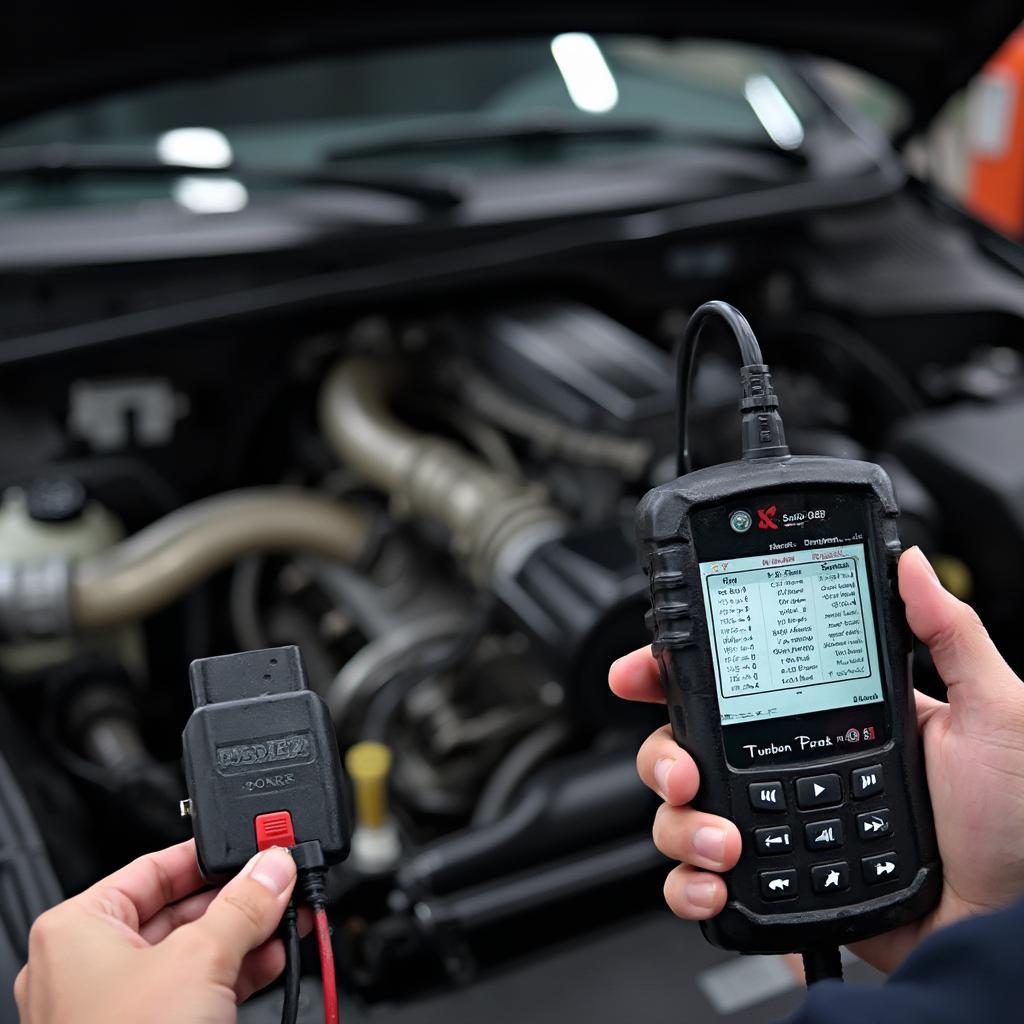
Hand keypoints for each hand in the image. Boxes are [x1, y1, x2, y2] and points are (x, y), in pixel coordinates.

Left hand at [15, 841, 305, 1022]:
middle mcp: (87, 966)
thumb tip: (273, 867)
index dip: (210, 856)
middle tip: (282, 884)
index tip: (255, 847)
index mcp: (77, 930)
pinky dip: (234, 974)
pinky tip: (272, 960)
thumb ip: (245, 904)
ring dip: (244, 935)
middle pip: (179, 909)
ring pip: (191, 952)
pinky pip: (194, 990)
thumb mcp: (201, 960)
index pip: (155, 866)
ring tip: (289, 919)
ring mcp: (113, 1008)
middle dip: (238, 899)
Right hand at [609, 546, 1023, 972]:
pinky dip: (689, 884)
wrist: (1005, 928)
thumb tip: (909, 564)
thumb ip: (951, 635)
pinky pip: (697, 880)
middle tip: (686, 770)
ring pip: (679, 812)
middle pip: (683, 744)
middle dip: (662, 754)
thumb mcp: (991, 713)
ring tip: (726, 842)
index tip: (639, 669)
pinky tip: (718, 883)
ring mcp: (772, 826)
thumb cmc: (1012, 825)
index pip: (730, 680)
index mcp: (820, 716)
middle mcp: (784, 766)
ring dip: (681, 825)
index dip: (671, 672)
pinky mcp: (769, 885)